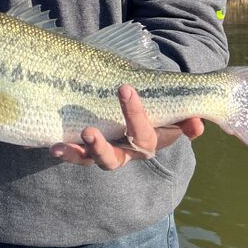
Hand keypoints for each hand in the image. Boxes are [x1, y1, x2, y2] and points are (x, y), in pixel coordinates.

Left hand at [49, 84, 203, 169]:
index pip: (143, 134)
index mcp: (150, 139)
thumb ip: (187, 111)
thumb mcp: (174, 101)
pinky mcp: (89, 147)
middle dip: (101, 148)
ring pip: (91, 161)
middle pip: (114, 159)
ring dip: (78, 153)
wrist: (146, 97)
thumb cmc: (160, 97)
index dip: (136, 114)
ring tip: (61, 147)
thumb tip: (197, 125)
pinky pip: (76, 153)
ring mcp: (107, 150)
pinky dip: (65, 151)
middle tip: (88, 132)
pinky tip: (50, 145)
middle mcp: (127, 150)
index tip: (124, 86)